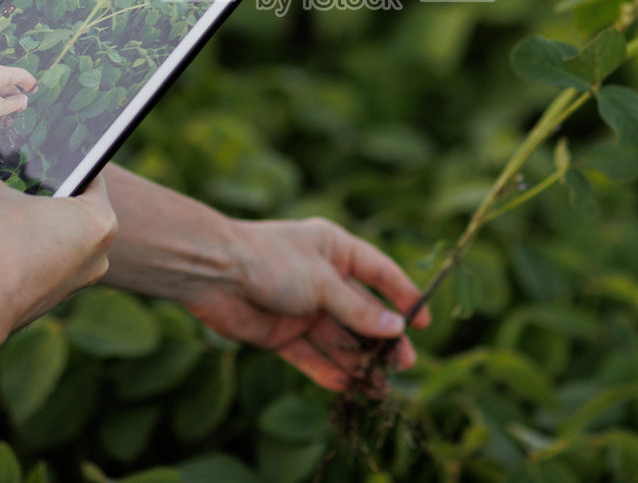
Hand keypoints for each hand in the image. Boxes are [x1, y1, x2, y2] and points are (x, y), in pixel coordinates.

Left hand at [0, 65, 37, 145]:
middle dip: (16, 101)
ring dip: (5, 111)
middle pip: (11, 88)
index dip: (30, 82)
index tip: (37, 91)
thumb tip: (24, 100)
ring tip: (3, 121)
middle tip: (21, 111)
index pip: (19, 73)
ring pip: (3, 100)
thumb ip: (14, 104)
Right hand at [0, 175, 115, 333]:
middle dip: (30, 200)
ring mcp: (71, 284)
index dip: (64, 163)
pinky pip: (26, 268)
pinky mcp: (43, 303)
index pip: (89, 178)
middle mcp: (95, 256)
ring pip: (43, 243)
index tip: (44, 158)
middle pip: (65, 213)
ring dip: (11, 229)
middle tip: (5, 186)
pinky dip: (3, 256)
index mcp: (98, 221)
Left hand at [179, 217, 431, 390]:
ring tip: (378, 386)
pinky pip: (311, 355)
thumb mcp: (323, 282)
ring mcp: (302, 308)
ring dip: (357, 361)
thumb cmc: (271, 261)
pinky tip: (346, 387)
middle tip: (403, 365)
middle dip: (382, 339)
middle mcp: (322, 278)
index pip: (379, 273)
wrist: (213, 274)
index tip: (424, 323)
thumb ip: (358, 310)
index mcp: (335, 249)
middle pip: (361, 313)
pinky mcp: (281, 333)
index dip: (403, 296)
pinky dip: (327, 370)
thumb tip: (397, 329)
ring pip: (337, 338)